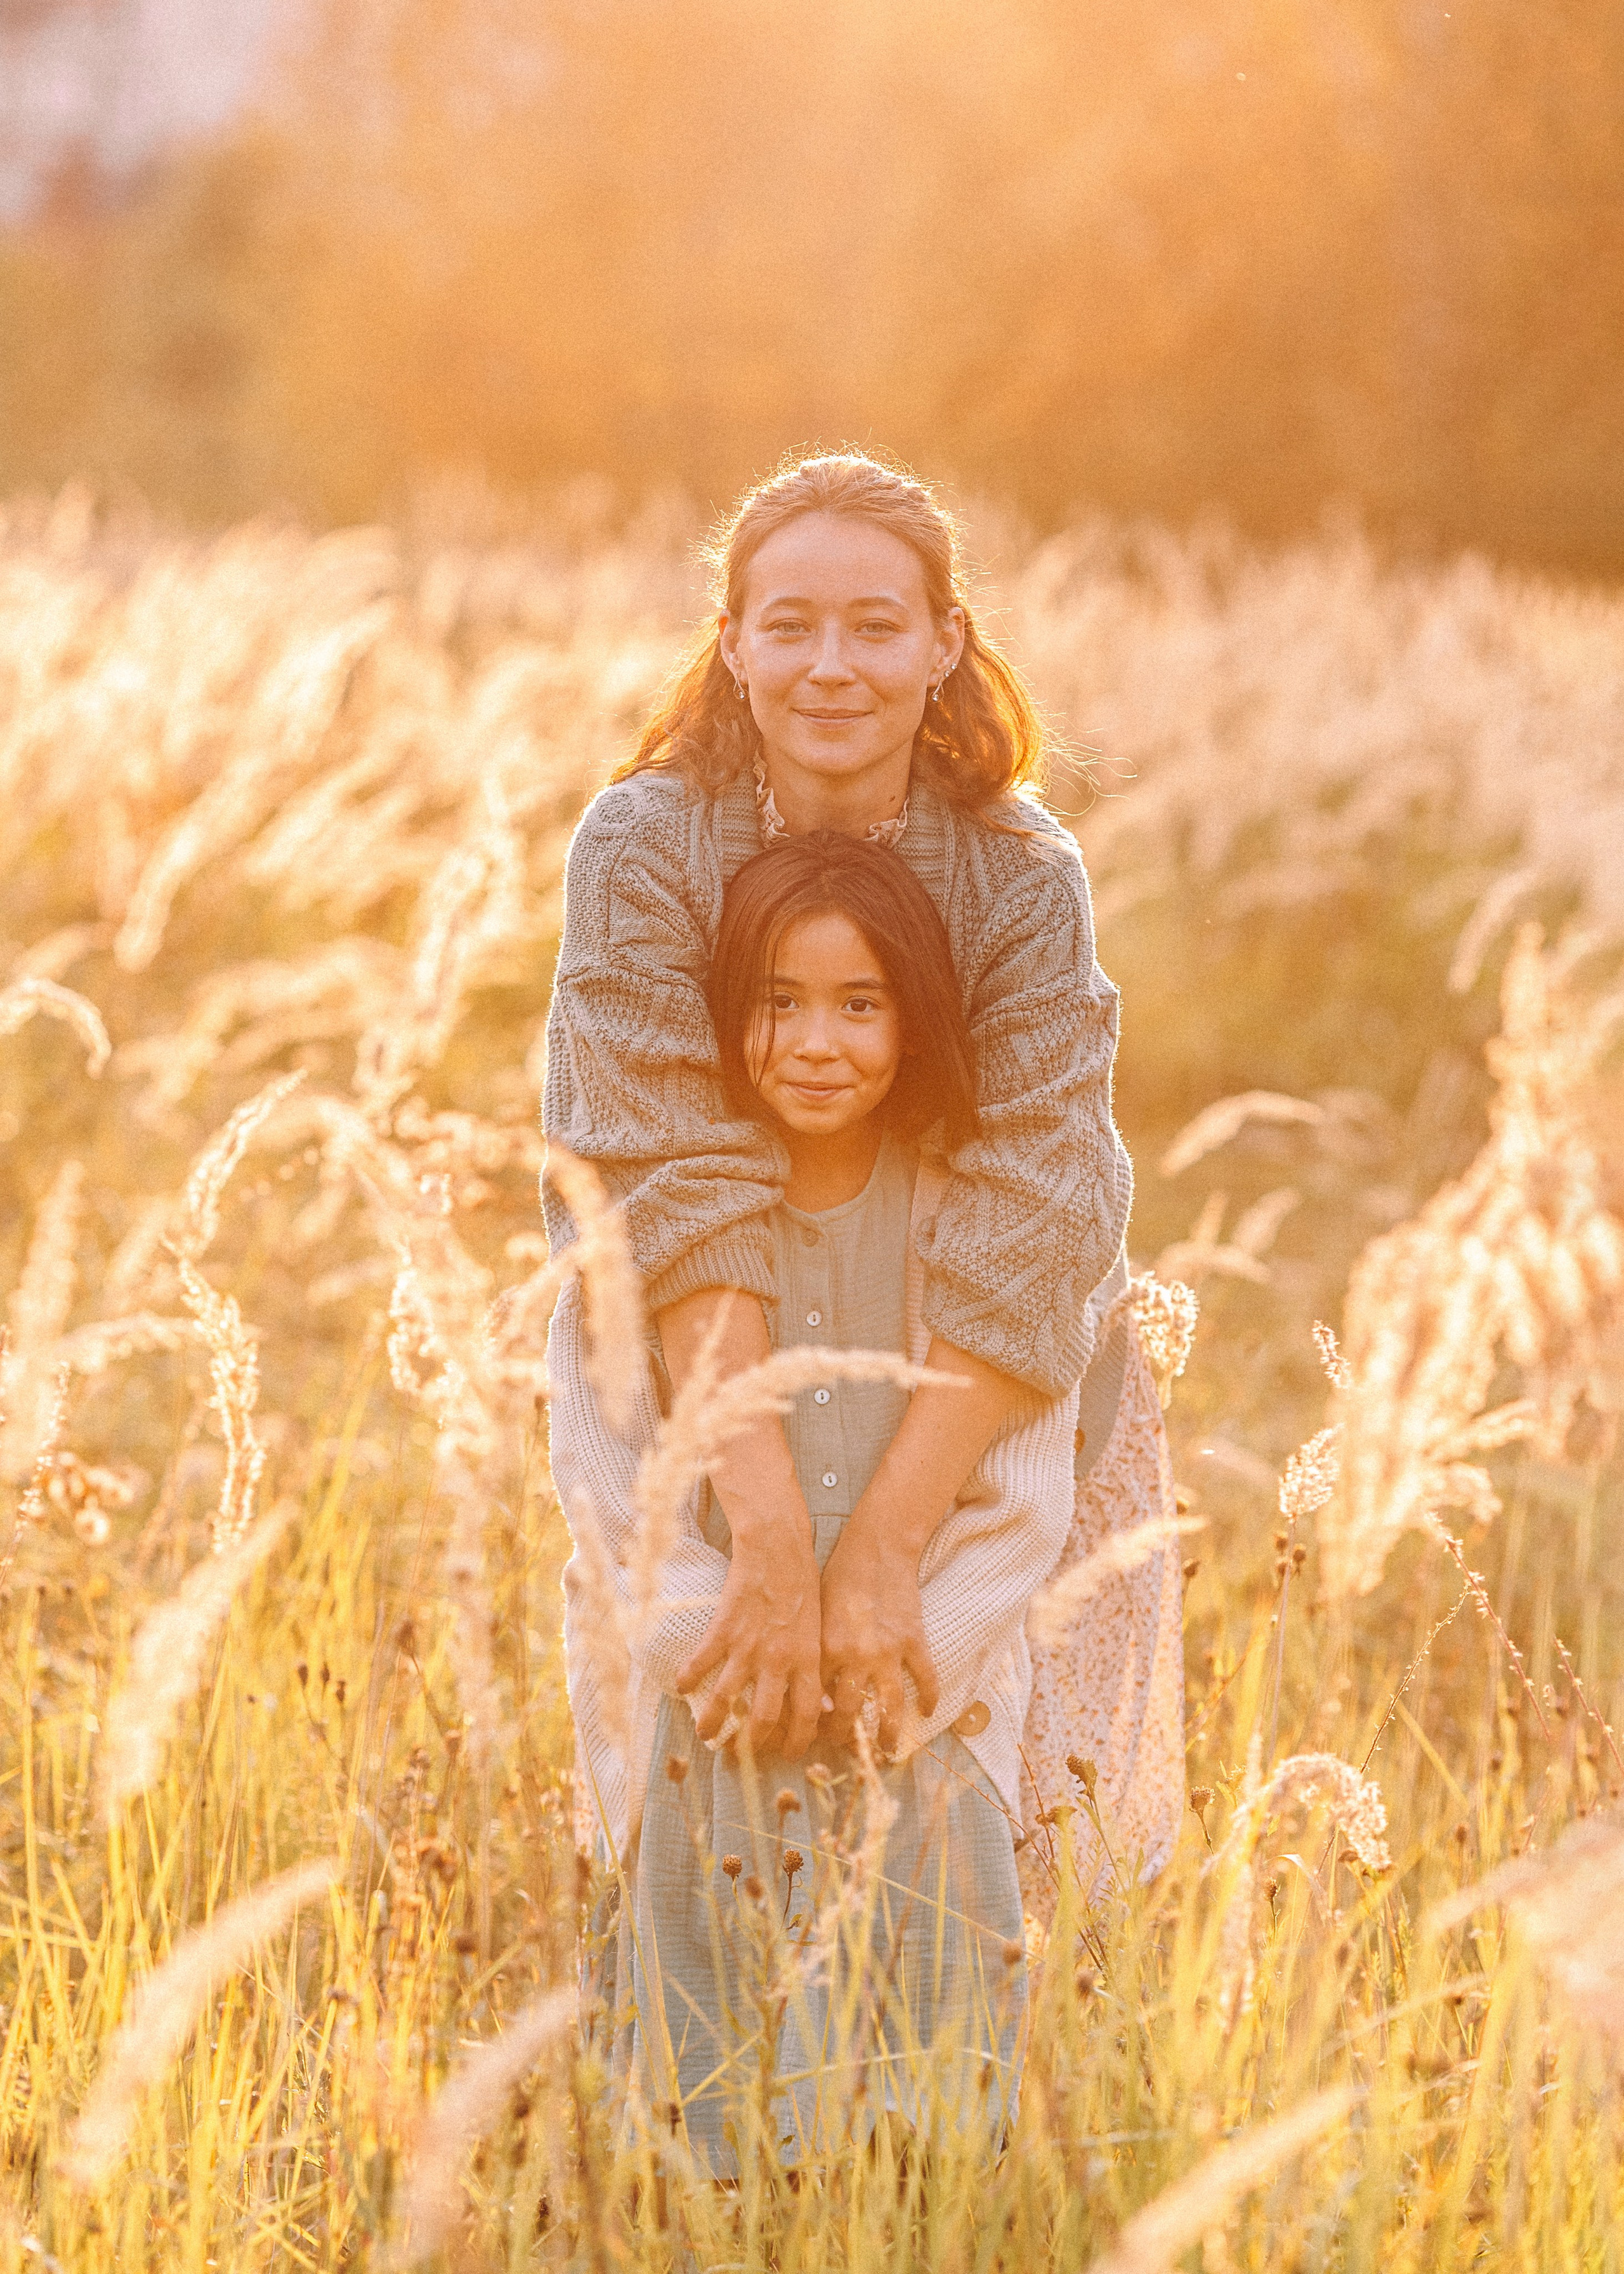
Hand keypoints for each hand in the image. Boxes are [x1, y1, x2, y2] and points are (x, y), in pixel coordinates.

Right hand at [676, 1531, 823, 1759]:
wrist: (778, 1547)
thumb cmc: (804, 1584)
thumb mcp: (820, 1630)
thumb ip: (814, 1667)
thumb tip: (822, 1707)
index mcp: (807, 1661)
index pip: (806, 1716)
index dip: (797, 1741)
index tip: (789, 1753)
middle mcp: (777, 1661)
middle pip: (763, 1719)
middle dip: (751, 1744)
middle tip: (742, 1751)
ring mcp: (748, 1647)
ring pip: (726, 1700)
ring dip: (713, 1723)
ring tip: (705, 1735)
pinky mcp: (723, 1630)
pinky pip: (700, 1664)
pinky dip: (687, 1679)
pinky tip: (681, 1688)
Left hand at [818, 1525, 938, 1754]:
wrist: (877, 1546)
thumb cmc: (839, 1574)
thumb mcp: (816, 1612)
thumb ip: (815, 1649)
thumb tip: (810, 1686)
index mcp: (825, 1648)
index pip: (814, 1699)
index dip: (808, 1721)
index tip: (805, 1733)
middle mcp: (856, 1656)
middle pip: (847, 1712)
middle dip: (841, 1736)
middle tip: (840, 1746)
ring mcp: (888, 1651)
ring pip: (889, 1708)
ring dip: (887, 1734)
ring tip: (888, 1751)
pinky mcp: (914, 1641)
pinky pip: (925, 1678)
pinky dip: (928, 1697)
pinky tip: (927, 1711)